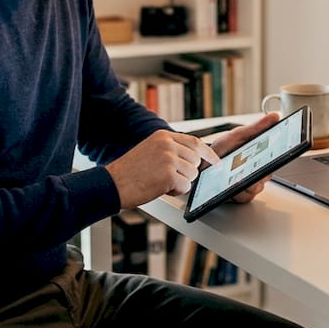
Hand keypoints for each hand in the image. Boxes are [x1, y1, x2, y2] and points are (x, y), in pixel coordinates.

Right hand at [106, 130, 220, 208]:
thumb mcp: (151, 151)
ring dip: (180, 183)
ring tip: (160, 181)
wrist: (112, 184)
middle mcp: (167, 144)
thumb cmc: (130, 172)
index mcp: (163, 136)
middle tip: (169, 177)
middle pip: (195, 160)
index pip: (195, 142)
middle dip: (187, 172)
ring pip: (192, 175)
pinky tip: (159, 188)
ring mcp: (168, 159)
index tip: (216, 161)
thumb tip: (195, 159)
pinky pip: (185, 186)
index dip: (208, 153)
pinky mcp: (168, 175)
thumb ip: (171, 150)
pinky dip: (175, 191)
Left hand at [208, 113, 279, 204]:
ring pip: (259, 185)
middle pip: (269, 172)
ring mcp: (252, 183)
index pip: (277, 155)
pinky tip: (233, 185)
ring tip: (240, 175)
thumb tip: (275, 116)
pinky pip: (247, 195)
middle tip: (255, 164)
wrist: (203, 163)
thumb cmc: (221, 149)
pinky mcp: (243, 194)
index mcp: (260, 154)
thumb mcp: (238, 135)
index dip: (282, 154)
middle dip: (262, 169)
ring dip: (249, 181)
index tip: (281, 151)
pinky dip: (240, 191)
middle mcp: (259, 170)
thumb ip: (257, 127)